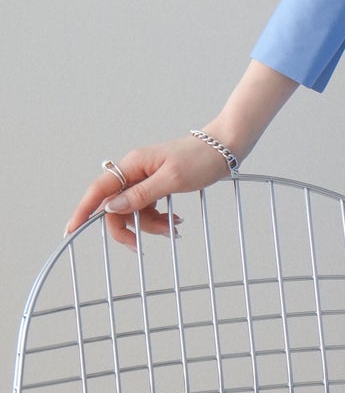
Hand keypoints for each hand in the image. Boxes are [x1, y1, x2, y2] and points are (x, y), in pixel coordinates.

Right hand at [65, 136, 231, 248]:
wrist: (225, 147)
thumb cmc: (201, 158)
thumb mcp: (172, 179)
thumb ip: (142, 195)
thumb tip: (111, 207)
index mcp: (133, 165)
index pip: (99, 190)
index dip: (83, 211)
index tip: (71, 231)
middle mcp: (134, 171)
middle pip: (117, 206)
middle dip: (130, 227)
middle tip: (142, 246)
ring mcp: (146, 178)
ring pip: (134, 210)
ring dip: (151, 224)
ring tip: (174, 227)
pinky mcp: (158, 184)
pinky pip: (149, 207)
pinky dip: (159, 218)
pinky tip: (176, 221)